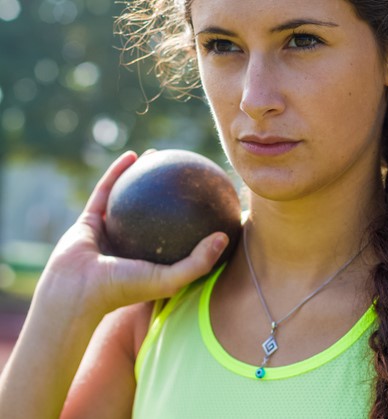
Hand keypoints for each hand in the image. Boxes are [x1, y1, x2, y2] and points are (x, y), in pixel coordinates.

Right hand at [35, 151, 228, 317]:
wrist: (74, 291)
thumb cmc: (123, 289)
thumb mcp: (169, 279)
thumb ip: (198, 262)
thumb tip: (224, 237)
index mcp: (150, 259)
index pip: (177, 236)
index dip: (193, 218)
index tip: (210, 199)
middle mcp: (131, 245)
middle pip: (154, 213)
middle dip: (169, 192)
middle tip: (186, 174)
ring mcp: (110, 232)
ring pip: (129, 198)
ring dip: (143, 176)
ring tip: (159, 156)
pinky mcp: (90, 219)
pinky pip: (107, 190)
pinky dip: (118, 172)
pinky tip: (133, 155)